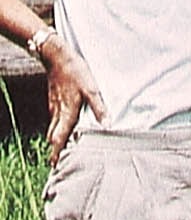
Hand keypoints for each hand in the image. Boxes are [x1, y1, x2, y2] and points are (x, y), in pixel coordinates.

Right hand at [42, 36, 105, 164]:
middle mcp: (57, 112)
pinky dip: (57, 128)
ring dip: (56, 139)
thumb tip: (108, 125)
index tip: (55, 164)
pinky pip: (54, 118)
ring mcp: (54, 105)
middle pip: (53, 136)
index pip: (59, 137)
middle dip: (55, 149)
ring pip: (53, 127)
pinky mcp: (54, 99)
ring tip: (60, 148)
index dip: (57, 151)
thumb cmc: (75, 71)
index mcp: (66, 113)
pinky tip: (63, 128)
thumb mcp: (91, 89)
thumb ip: (99, 108)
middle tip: (56, 162)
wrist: (56, 56)